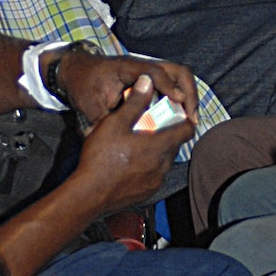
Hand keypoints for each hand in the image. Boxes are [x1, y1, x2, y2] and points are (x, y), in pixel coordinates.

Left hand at [49, 50, 196, 125]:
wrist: (78, 72)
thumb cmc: (83, 86)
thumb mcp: (90, 106)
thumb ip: (105, 121)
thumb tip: (117, 141)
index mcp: (126, 68)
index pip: (154, 72)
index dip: (168, 86)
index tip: (180, 102)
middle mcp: (142, 66)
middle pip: (177, 70)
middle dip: (189, 92)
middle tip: (191, 117)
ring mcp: (148, 70)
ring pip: (178, 76)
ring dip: (188, 95)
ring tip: (190, 119)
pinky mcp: (151, 78)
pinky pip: (173, 84)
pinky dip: (181, 97)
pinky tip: (181, 117)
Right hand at [74, 76, 188, 212]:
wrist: (88, 194)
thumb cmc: (101, 157)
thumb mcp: (115, 123)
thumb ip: (135, 102)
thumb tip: (148, 80)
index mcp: (160, 146)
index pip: (187, 130)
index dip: (185, 120)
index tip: (178, 115)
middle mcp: (163, 165)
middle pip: (175, 145)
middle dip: (167, 134)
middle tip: (151, 126)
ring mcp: (155, 181)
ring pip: (164, 161)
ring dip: (156, 152)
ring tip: (137, 145)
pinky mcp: (147, 193)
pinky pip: (154, 176)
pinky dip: (148, 168)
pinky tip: (130, 163)